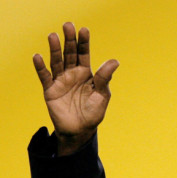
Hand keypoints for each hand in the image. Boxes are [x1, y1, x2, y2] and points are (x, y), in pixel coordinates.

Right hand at [33, 22, 118, 154]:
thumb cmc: (94, 113)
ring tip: (53, 36)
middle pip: (70, 53)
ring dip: (54, 49)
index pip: (85, 54)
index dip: (84, 42)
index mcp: (87, 73)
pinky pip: (45, 76)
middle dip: (69, 40)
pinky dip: (41, 67)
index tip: (84, 30)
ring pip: (57, 62)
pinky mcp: (50, 90)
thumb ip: (104, 78)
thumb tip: (115, 61)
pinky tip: (38, 56)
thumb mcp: (102, 95)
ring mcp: (61, 80)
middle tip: (68, 25)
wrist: (81, 130)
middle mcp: (73, 74)